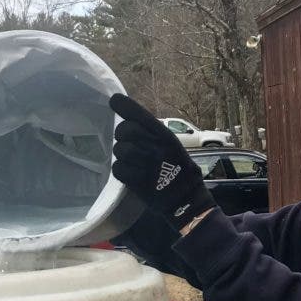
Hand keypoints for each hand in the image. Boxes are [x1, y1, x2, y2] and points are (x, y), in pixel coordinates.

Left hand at [110, 94, 215, 228]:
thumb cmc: (180, 170)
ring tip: (133, 160)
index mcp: (165, 136)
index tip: (114, 101)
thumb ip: (153, 133)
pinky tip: (131, 172)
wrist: (186, 199)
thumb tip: (130, 118)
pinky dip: (121, 170)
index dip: (124, 106)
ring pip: (119, 149)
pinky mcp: (136, 181)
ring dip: (122, 154)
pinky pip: (117, 168)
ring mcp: (145, 164)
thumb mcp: (172, 145)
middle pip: (124, 130)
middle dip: (122, 135)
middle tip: (128, 142)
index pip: (140, 115)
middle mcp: (155, 147)